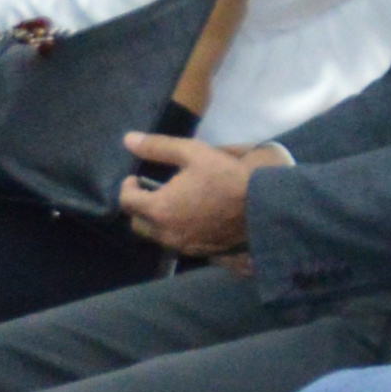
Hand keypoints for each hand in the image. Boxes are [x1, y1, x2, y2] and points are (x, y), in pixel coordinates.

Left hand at [114, 132, 277, 258]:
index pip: (126, 201)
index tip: (136, 178)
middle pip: (137, 224)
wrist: (264, 208)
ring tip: (172, 204)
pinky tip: (191, 217)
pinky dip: (177, 230)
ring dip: (158, 220)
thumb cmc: (226, 177)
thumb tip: (128, 139)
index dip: (127, 187)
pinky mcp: (201, 252)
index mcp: (159, 208)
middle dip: (138, 208)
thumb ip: (157, 147)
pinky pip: (178, 242)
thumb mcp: (192, 153)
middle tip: (151, 192)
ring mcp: (184, 246)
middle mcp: (166, 233)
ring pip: (158, 236)